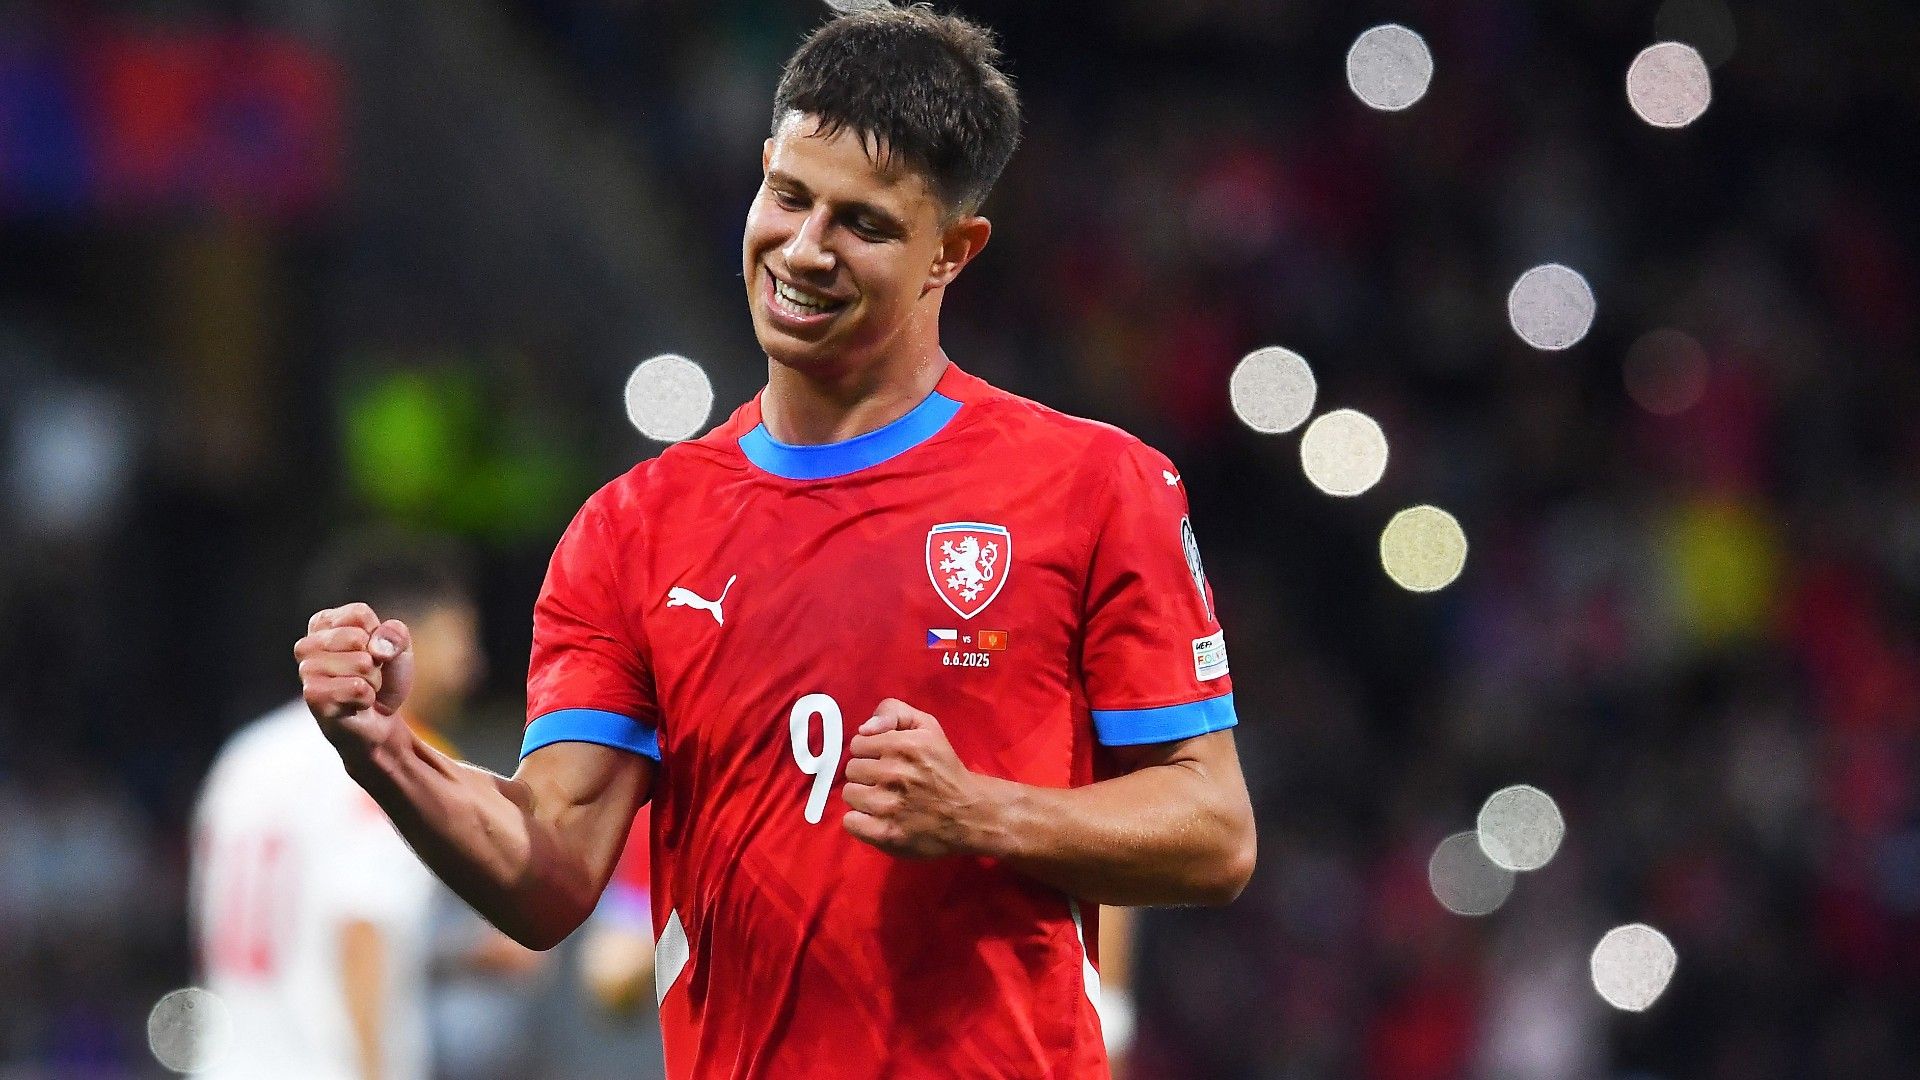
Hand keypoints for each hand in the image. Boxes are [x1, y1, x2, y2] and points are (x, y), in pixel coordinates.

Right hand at [295, 603, 413, 755]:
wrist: (379, 721)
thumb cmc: (384, 679)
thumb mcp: (399, 649)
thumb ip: (395, 635)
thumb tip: (377, 647)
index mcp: (323, 623)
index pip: (359, 614)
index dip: (378, 635)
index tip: (372, 652)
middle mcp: (307, 644)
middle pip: (359, 638)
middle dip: (375, 662)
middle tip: (366, 676)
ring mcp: (306, 671)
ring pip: (361, 663)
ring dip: (372, 681)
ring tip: (360, 690)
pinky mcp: (312, 695)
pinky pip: (357, 688)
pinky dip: (367, 698)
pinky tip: (354, 704)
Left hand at [841, 698, 990, 858]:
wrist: (969, 814)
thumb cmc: (944, 768)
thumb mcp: (927, 726)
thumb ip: (893, 712)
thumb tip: (863, 729)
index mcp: (905, 745)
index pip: (857, 744)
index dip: (870, 752)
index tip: (884, 760)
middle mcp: (896, 773)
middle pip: (852, 770)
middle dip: (867, 774)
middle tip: (886, 781)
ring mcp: (890, 806)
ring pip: (849, 794)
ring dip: (863, 797)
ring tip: (883, 800)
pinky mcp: (887, 833)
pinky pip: (851, 822)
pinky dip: (860, 821)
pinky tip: (877, 818)